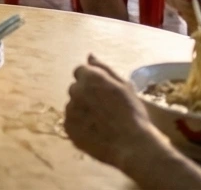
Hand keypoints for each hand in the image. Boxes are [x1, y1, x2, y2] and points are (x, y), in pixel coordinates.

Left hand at [65, 56, 164, 171]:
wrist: (132, 145)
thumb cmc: (133, 113)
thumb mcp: (124, 86)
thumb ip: (103, 68)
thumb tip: (89, 55)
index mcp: (89, 77)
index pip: (81, 71)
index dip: (92, 81)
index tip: (103, 92)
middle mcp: (75, 90)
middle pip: (76, 88)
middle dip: (86, 95)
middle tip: (105, 109)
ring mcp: (70, 110)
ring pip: (73, 106)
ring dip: (83, 111)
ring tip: (102, 123)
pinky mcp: (68, 128)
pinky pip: (71, 122)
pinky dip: (80, 126)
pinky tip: (96, 132)